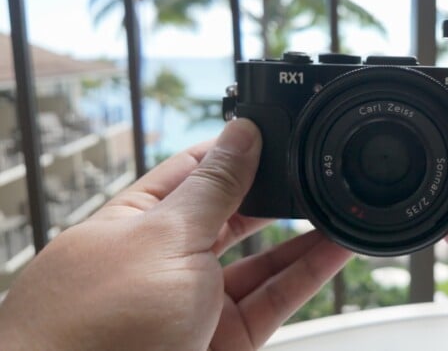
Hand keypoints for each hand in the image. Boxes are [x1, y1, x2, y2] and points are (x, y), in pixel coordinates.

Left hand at [0, 119, 351, 350]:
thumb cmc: (96, 329)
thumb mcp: (165, 239)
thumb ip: (214, 188)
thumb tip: (242, 134)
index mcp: (136, 222)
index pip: (194, 171)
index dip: (235, 151)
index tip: (276, 132)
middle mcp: (166, 259)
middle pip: (232, 215)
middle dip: (272, 194)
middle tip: (313, 169)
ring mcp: (197, 302)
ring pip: (260, 260)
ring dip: (301, 235)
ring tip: (336, 205)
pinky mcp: (226, 339)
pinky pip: (275, 298)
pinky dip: (308, 274)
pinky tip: (335, 248)